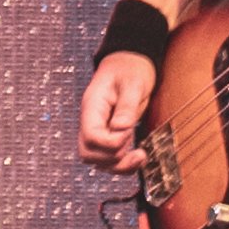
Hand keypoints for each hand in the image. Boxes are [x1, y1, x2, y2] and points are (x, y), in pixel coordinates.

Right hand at [79, 46, 159, 169]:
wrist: (129, 62)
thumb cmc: (130, 69)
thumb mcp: (133, 83)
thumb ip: (127, 106)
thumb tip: (122, 129)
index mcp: (92, 106)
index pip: (91, 136)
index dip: (111, 143)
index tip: (130, 134)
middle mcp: (91, 121)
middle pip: (88, 153)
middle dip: (112, 159)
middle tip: (135, 151)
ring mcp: (98, 129)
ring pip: (97, 160)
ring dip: (118, 166)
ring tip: (140, 156)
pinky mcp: (109, 134)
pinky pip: (108, 157)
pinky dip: (122, 164)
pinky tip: (138, 155)